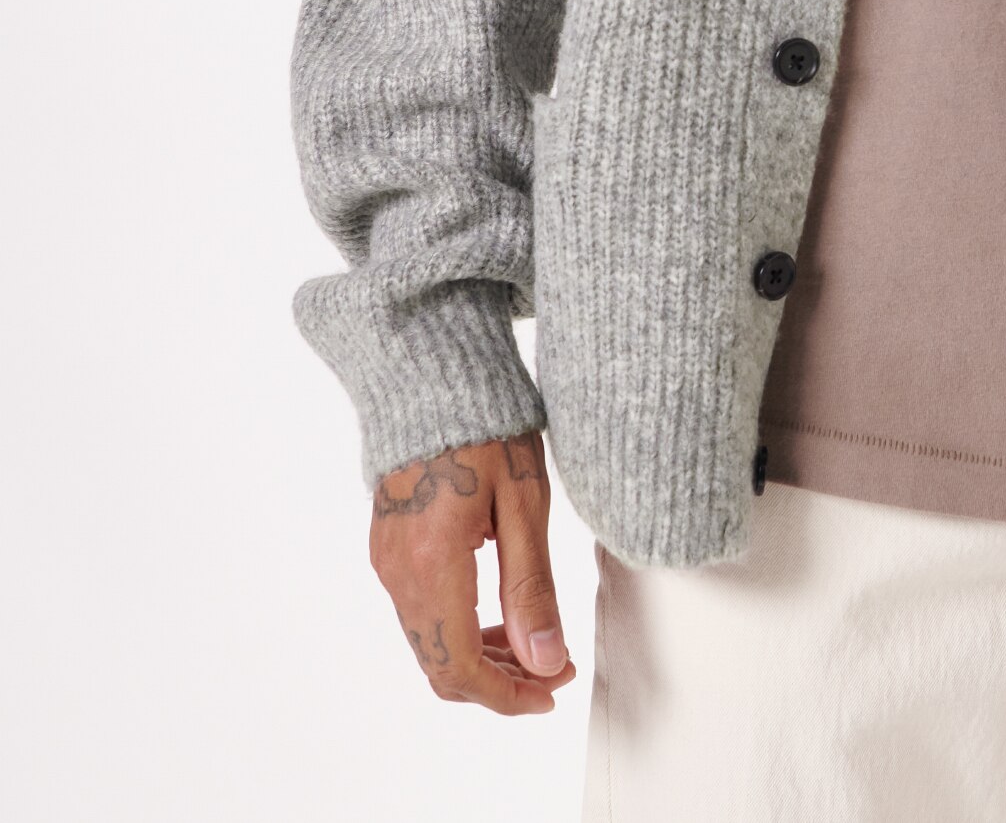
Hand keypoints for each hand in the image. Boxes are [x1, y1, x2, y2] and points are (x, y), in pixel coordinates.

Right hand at [369, 431, 576, 714]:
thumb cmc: (486, 426)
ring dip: (480, 658)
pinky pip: (419, 613)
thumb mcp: (524, 504)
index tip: (553, 689)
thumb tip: (545, 661)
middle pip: (440, 666)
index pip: (461, 667)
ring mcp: (387, 561)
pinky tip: (498, 612)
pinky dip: (459, 628)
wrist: (431, 375)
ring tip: (535, 644)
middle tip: (554, 669)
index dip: (508, 694)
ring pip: (428, 643)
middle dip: (499, 682)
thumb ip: (531, 588)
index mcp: (432, 565)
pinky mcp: (388, 547)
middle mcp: (398, 573)